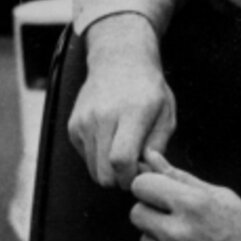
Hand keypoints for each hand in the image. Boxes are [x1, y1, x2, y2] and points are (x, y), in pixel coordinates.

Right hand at [67, 13, 176, 189]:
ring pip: (93, 170)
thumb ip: (158, 146)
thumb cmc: (148, 89)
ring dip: (109, 169)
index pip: (121, 160)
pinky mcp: (73, 126)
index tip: (142, 171)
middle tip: (134, 166)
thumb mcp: (166, 113)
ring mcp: (84, 121)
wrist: (119, 60)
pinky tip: (110, 139)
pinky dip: (98, 157)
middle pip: (104, 173)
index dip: (131, 177)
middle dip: (121, 180)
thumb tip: (145, 170)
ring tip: (123, 150)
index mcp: (131, 113)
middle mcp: (102, 117)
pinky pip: (86, 157)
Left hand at [130, 150, 240, 240]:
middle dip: (150, 210)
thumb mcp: (219, 195)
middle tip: (174, 214)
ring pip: (143, 237)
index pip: (141, 185)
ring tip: (186, 236)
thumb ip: (179, 177)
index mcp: (193, 204)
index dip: (150, 185)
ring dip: (157, 236)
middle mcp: (179, 231)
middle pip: (136, 212)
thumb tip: (150, 157)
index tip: (163, 190)